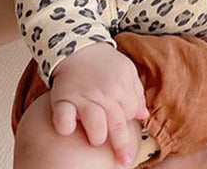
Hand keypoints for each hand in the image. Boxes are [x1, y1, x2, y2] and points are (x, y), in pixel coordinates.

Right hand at [50, 42, 149, 166]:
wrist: (80, 48)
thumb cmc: (106, 64)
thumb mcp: (126, 71)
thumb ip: (136, 92)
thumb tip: (144, 115)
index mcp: (122, 86)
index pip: (130, 111)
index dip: (128, 119)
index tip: (124, 124)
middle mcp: (104, 93)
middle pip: (116, 121)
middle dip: (121, 144)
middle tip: (125, 160)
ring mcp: (83, 96)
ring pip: (94, 120)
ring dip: (97, 133)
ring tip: (97, 139)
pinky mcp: (62, 98)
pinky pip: (63, 115)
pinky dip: (65, 124)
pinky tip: (68, 130)